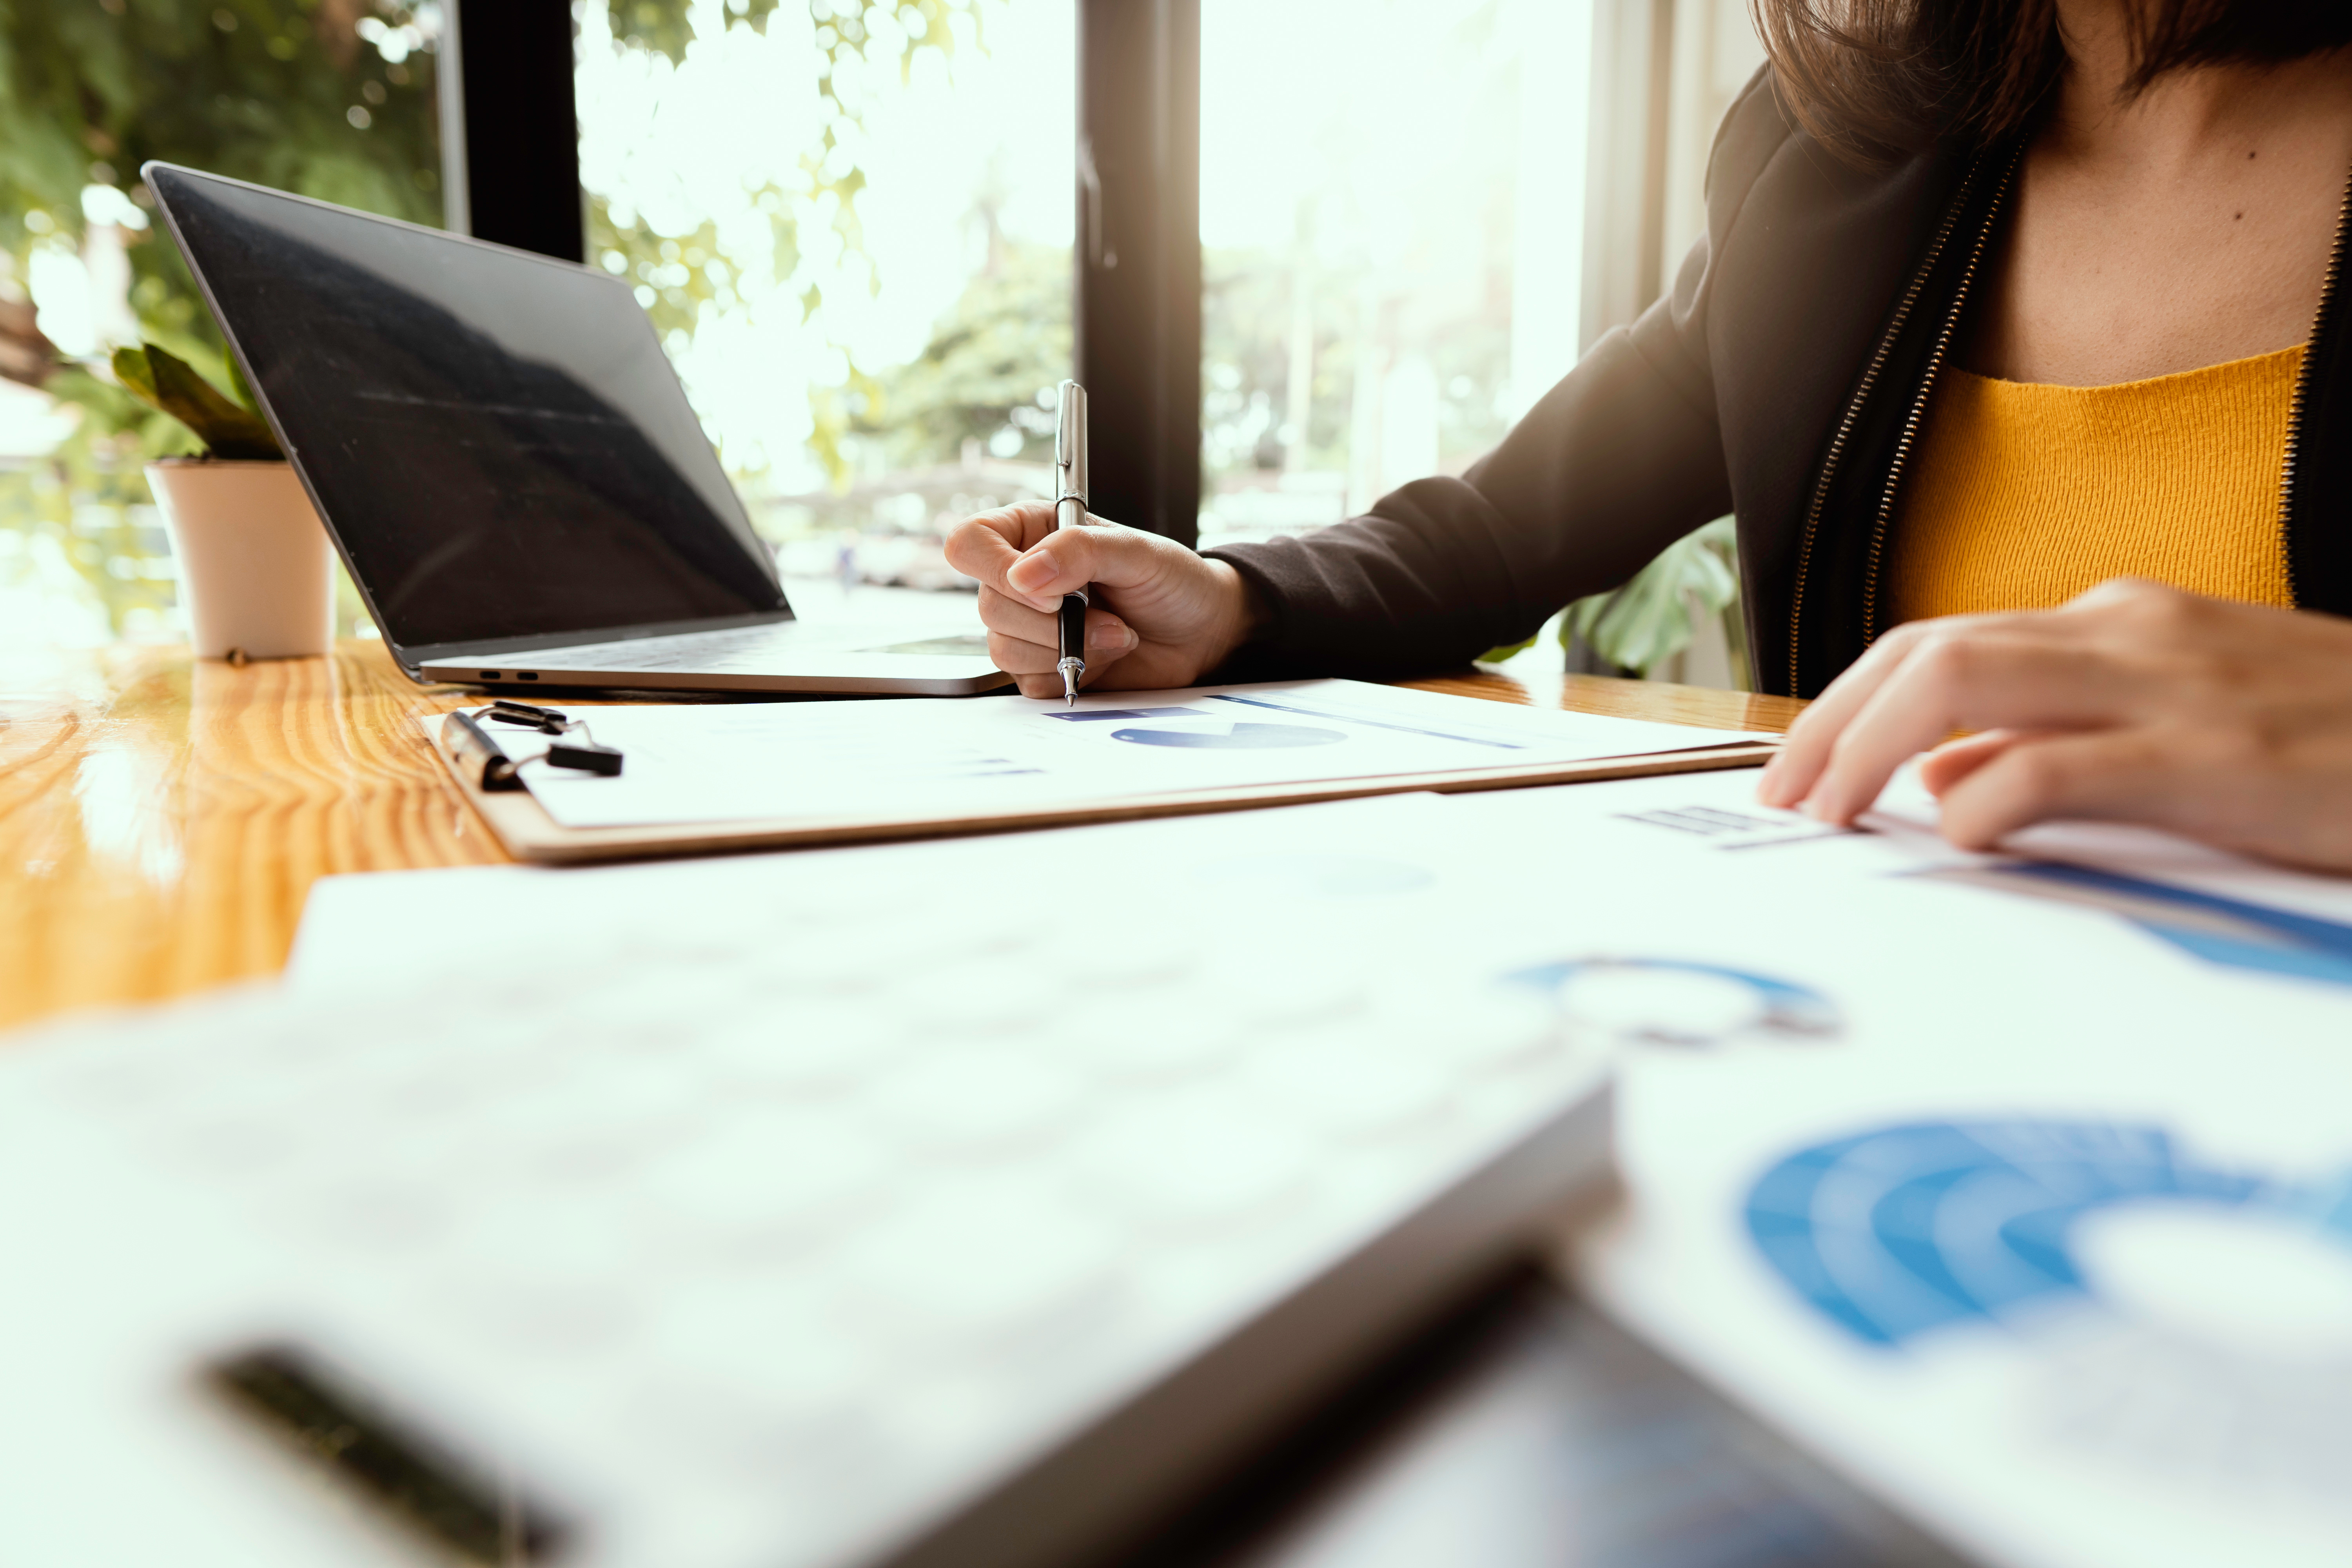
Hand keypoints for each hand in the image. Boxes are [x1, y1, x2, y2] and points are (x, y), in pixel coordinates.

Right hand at [945, 501, 1266, 698]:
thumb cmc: (1171, 581)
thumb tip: (1023, 575)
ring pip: (1004, 650)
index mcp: (1031, 534)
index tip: (1050, 591)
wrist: (1201, 631)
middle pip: (988, 606)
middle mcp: (1021, 580)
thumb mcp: (1135, 552)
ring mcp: (1028, 628)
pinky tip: (1106, 657)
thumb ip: (1079, 551)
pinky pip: (1029, 684)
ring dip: (1067, 650)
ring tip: (1116, 636)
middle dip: (1053, 622)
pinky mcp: (1041, 670)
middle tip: (1108, 617)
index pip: (971, 544)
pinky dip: (1071, 676)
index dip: (997, 570)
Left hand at [1754, 578, 2351, 869]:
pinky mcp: (2211, 756)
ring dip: (1873, 746)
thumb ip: (2054, 743)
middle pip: (1928, 652)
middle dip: (1833, 723)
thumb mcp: (2175, 728)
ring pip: (1966, 678)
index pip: (1940, 644)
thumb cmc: (2325, 744)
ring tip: (1828, 814)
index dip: (1848, 705)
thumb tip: (1940, 783)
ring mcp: (2169, 686)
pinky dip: (1984, 799)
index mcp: (2119, 625)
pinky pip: (2056, 763)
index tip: (1798, 769)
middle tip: (1785, 798)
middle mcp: (2128, 633)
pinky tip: (1954, 837)